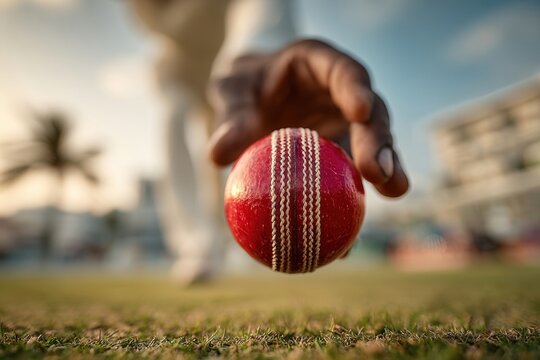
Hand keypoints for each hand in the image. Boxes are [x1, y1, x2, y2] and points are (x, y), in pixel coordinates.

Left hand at [208, 39, 407, 196]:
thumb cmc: (243, 87)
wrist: (251, 98)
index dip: (356, 89)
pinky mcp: (344, 152)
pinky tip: (355, 229)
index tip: (359, 112)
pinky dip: (354, 199)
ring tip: (395, 191)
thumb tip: (219, 155)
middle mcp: (342, 94)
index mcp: (318, 64)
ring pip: (374, 145)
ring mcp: (347, 124)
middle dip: (378, 140)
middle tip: (376, 171)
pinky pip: (352, 175)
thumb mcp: (231, 91)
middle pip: (370, 113)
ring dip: (386, 167)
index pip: (344, 72)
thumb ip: (231, 116)